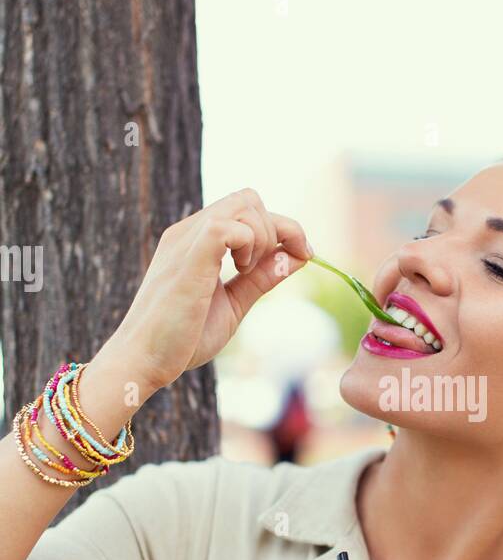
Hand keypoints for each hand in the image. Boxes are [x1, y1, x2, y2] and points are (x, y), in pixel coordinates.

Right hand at [113, 188, 313, 393]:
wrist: (142, 361)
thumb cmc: (181, 338)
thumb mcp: (233, 303)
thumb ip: (261, 279)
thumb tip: (297, 256)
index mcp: (197, 240)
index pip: (248, 208)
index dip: (283, 228)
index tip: (302, 254)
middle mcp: (190, 231)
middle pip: (249, 198)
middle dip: (277, 229)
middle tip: (267, 269)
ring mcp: (187, 240)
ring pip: (244, 203)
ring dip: (263, 237)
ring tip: (245, 273)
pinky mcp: (189, 258)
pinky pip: (228, 226)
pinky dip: (249, 244)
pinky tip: (238, 271)